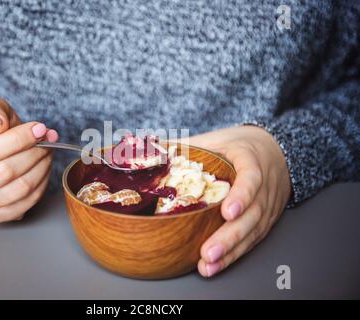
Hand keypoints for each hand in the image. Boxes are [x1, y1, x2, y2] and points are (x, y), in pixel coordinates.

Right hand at [0, 97, 58, 222]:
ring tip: (47, 152)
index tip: (39, 129)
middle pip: (6, 172)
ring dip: (41, 168)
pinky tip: (43, 169)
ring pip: (19, 189)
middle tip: (48, 140)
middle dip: (34, 153)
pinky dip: (41, 184)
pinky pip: (26, 203)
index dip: (19, 139)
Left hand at [187, 126, 290, 276]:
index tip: (227, 212)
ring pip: (253, 232)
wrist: (273, 150)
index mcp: (251, 160)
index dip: (242, 196)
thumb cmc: (239, 145)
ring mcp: (267, 205)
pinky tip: (216, 266)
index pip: (251, 178)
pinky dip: (234, 255)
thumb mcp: (216, 139)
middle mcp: (264, 186)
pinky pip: (251, 240)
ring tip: (208, 265)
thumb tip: (151, 149)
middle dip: (230, 236)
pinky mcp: (265, 220)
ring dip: (231, 252)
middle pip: (252, 215)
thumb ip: (188, 145)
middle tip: (209, 252)